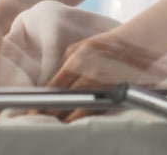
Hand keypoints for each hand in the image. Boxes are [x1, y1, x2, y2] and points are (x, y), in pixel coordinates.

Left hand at [41, 32, 159, 121]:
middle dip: (50, 113)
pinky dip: (83, 116)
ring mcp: (102, 88)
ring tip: (57, 121)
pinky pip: (94, 112)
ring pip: (79, 111)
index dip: (42, 102)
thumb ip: (62, 65)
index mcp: (77, 62)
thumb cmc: (102, 45)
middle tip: (39, 119)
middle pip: (65, 102)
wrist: (133, 45)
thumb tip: (49, 84)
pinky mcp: (113, 95)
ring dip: (66, 118)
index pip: (54, 88)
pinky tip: (75, 118)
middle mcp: (89, 76)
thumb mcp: (77, 48)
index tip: (33, 110)